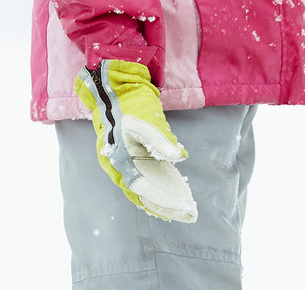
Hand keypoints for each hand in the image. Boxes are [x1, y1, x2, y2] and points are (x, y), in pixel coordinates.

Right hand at [75, 60, 197, 222]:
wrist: (113, 90)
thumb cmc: (129, 104)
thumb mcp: (145, 119)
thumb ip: (160, 138)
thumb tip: (180, 157)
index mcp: (119, 160)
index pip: (142, 188)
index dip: (163, 199)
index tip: (183, 206)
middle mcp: (119, 168)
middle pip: (143, 195)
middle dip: (166, 207)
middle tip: (190, 214)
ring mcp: (123, 165)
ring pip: (143, 191)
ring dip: (163, 202)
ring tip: (186, 211)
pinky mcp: (130, 160)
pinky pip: (144, 181)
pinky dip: (157, 191)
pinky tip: (173, 197)